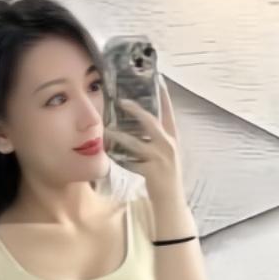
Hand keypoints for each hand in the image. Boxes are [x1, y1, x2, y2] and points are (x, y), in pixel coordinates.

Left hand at [105, 76, 184, 203]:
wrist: (171, 199)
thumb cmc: (165, 174)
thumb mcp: (165, 152)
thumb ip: (155, 138)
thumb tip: (138, 123)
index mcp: (172, 137)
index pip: (168, 112)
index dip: (163, 95)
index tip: (158, 79)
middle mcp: (168, 144)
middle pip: (150, 121)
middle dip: (134, 110)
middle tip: (120, 100)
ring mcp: (159, 158)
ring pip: (135, 142)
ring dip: (118, 135)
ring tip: (106, 129)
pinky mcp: (151, 171)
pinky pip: (129, 161)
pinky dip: (118, 157)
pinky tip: (108, 153)